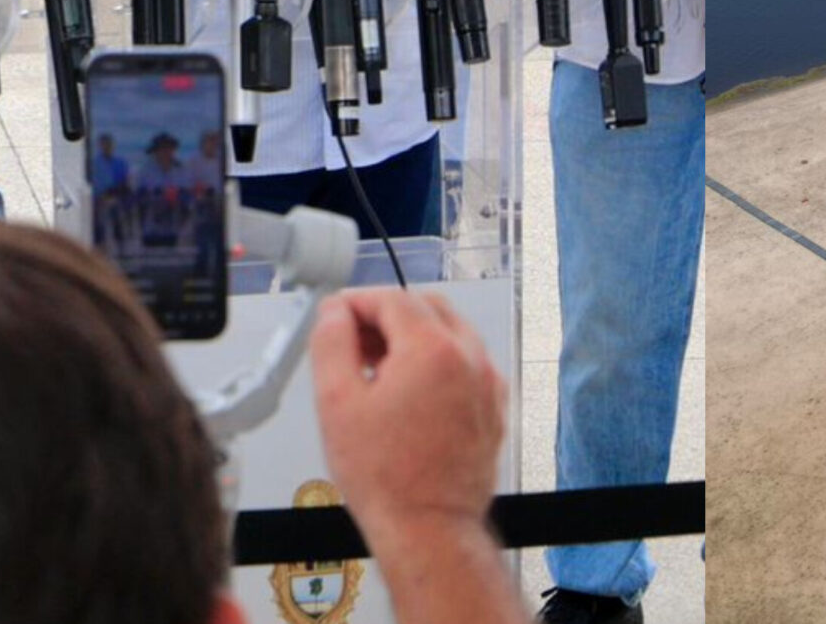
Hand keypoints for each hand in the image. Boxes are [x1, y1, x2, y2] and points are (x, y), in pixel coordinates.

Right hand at [309, 289, 503, 552]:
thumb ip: (331, 344)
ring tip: (377, 369)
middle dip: (386, 315)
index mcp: (433, 350)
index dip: (355, 302)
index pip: (391, 298)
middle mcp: (470, 359)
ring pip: (450, 333)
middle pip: (426, 307)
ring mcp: (487, 383)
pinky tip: (409, 392)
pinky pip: (466, 364)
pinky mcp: (494, 407)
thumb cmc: (388, 479)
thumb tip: (334, 315)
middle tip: (354, 339)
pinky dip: (438, 363)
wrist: (429, 528)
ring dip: (413, 337)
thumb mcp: (336, 403)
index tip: (336, 315)